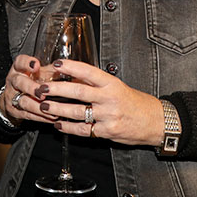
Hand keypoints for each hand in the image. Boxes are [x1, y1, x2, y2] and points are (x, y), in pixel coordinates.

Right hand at [0, 54, 57, 124]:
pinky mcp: (16, 111)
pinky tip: (53, 118)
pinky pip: (29, 115)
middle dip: (32, 88)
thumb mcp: (36, 74)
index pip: (19, 62)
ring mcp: (13, 97)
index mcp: (18, 69)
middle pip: (19, 82)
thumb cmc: (29, 81)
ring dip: (38, 107)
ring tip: (51, 109)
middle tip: (42, 93)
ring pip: (24, 102)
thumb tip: (66, 69)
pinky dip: (42, 117)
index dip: (27, 63)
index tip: (36, 65)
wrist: (13, 98)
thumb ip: (49, 71)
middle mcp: (14, 82)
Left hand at [39, 59, 163, 146]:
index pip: (88, 72)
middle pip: (78, 92)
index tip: (56, 64)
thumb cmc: (134, 102)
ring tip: (43, 106)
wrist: (155, 122)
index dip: (71, 67)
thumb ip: (97, 84)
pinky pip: (83, 130)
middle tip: (41, 88)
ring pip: (77, 112)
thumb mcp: (118, 86)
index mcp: (112, 83)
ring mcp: (108, 116)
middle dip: (56, 90)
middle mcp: (109, 99)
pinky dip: (68, 127)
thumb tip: (71, 77)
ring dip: (57, 109)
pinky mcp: (107, 132)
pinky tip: (57, 124)